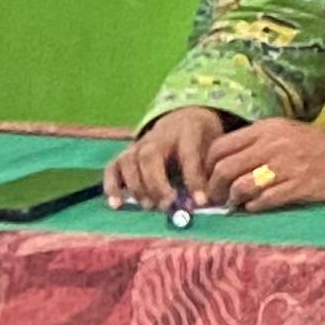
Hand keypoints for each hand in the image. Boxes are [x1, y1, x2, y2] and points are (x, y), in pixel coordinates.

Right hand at [106, 108, 229, 208]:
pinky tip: (116, 204)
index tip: (200, 202)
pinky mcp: (125, 153)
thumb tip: (202, 203)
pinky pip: (112, 167)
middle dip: (156, 184)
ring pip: (129, 162)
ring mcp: (139, 143)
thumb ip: (207, 172)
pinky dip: (112, 186)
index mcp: (188, 131)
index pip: (189, 155)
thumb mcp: (212, 148)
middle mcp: (159, 135)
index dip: (194, 180)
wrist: (185, 118)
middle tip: (166, 205)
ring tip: (149, 206)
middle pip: (150, 156)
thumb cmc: (201, 140)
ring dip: (136, 187)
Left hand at [202, 116, 324, 211]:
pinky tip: (257, 205)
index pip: (219, 147)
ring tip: (237, 203)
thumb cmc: (320, 144)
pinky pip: (262, 201)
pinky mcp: (298, 186)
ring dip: (233, 199)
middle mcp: (273, 144)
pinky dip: (254, 207)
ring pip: (240, 187)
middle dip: (214, 188)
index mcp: (268, 128)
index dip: (206, 166)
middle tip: (216, 197)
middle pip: (224, 169)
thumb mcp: (286, 133)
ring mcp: (286, 166)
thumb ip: (256, 144)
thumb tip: (222, 165)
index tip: (208, 177)